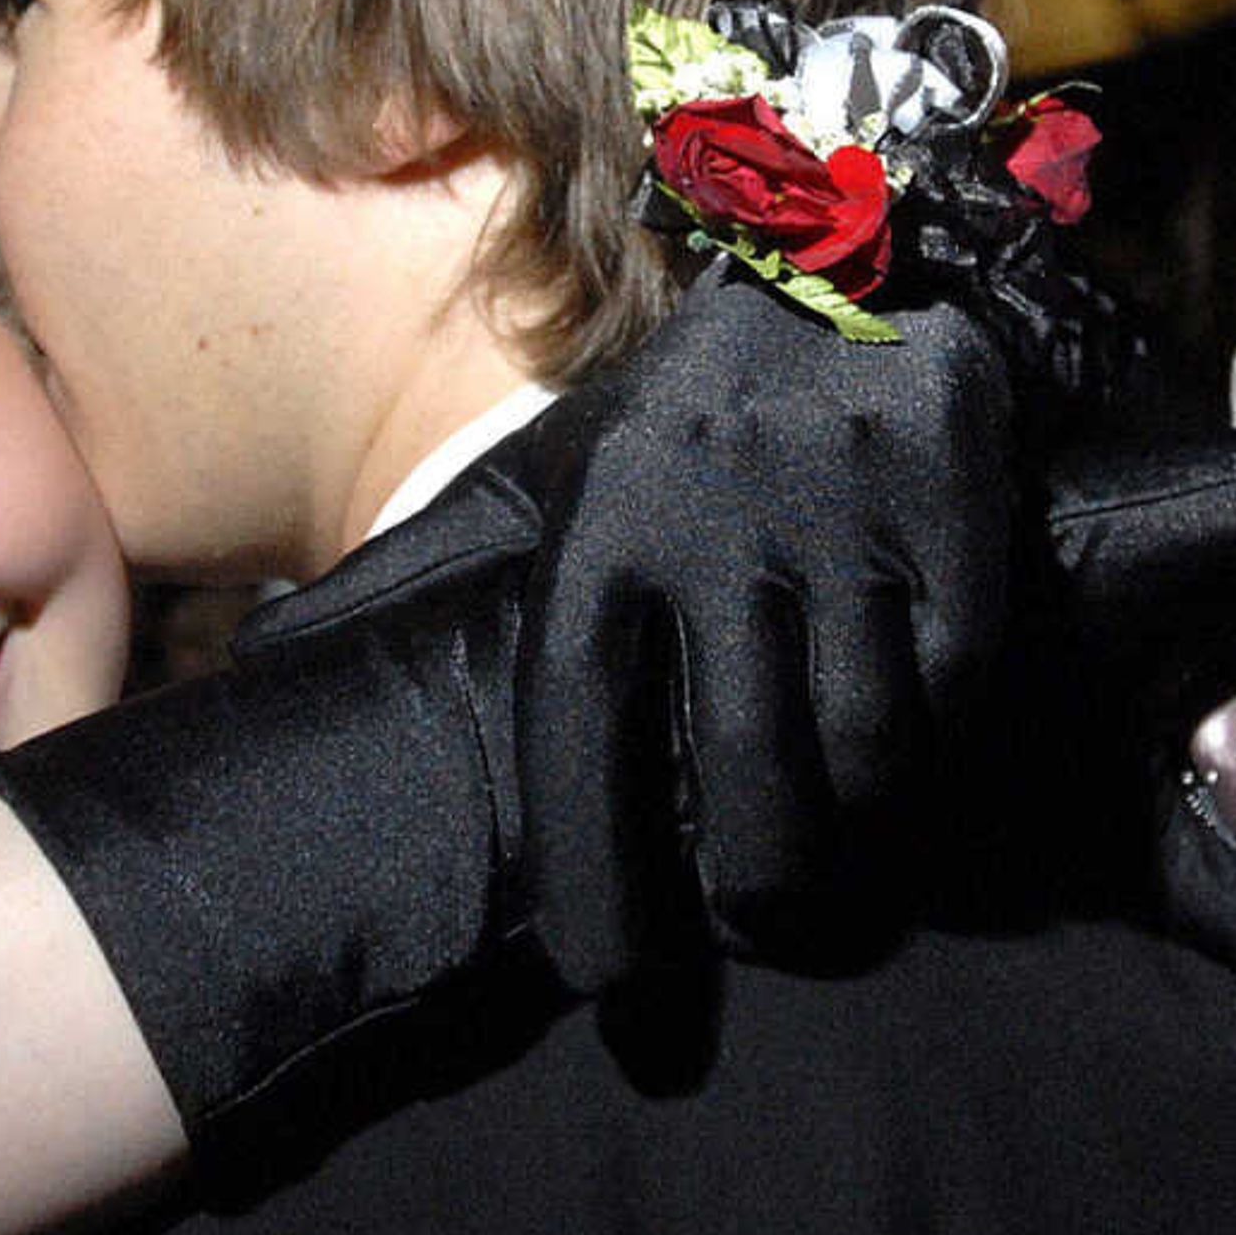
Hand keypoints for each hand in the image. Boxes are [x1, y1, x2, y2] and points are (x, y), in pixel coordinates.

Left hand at [0, 260, 1037, 1141]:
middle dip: (757, 889)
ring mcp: (841, 508)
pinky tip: (912, 755)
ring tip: (845, 868)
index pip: (578, 733)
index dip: (591, 877)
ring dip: (858, 835)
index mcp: (600, 529)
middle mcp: (714, 519)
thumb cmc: (681, 420)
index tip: (614, 987)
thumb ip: (453, 577)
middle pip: (738, 771)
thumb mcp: (561, 485)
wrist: (832, 247)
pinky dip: (937, 743)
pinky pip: (952, 679)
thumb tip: (283, 661)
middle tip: (766, 927)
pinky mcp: (950, 495)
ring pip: (862, 746)